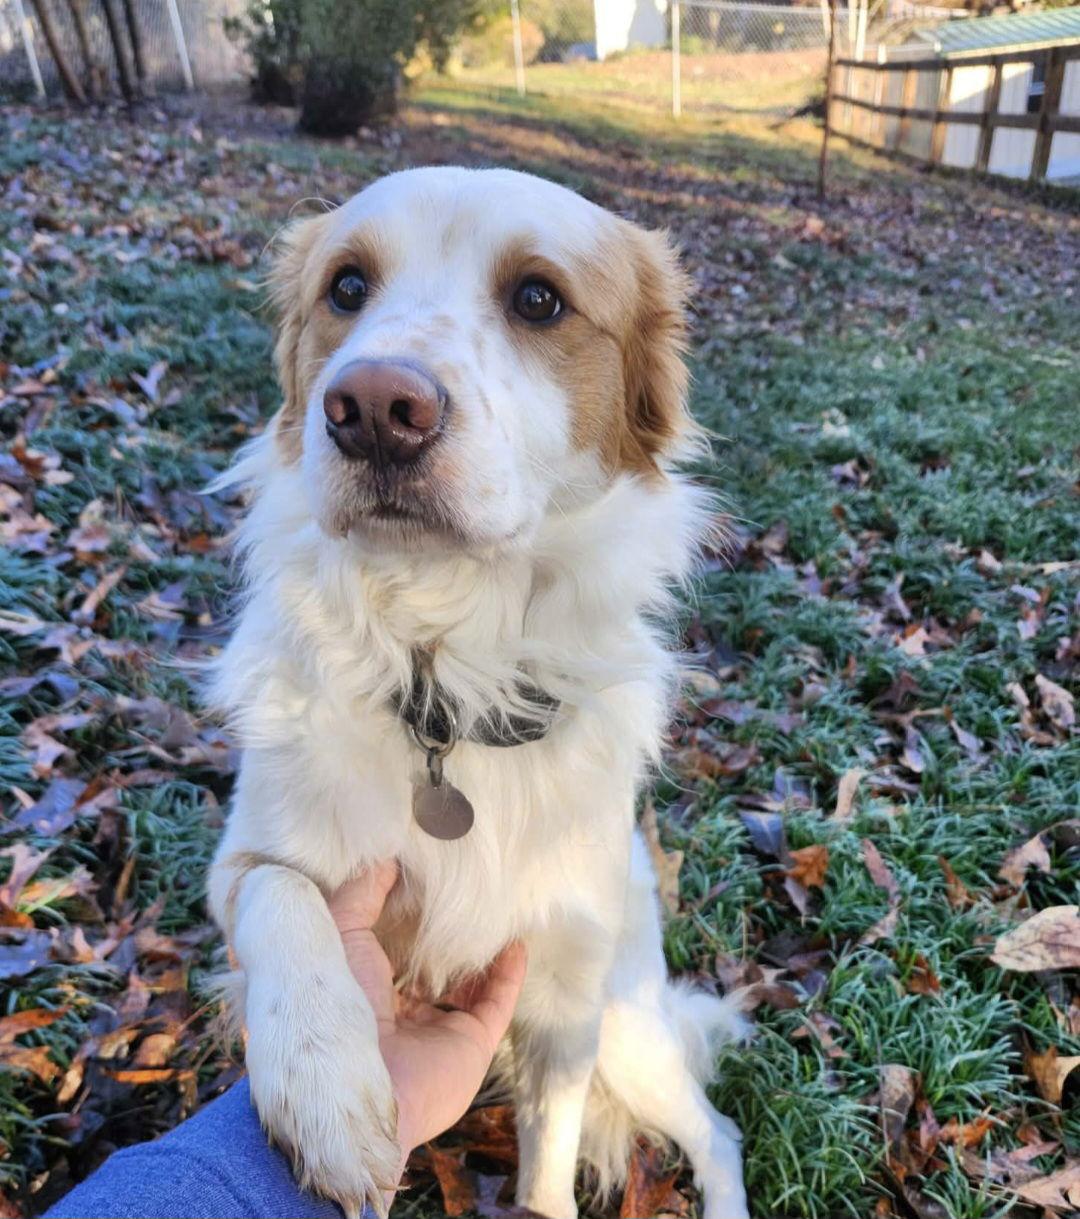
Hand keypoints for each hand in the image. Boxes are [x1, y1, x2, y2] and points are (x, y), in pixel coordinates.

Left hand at [328, 862, 526, 1169]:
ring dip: (482, 952)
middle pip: (432, 967)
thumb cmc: (339, 1004)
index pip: (391, 950)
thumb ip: (360, 895)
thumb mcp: (340, 934)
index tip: (426, 879)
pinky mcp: (473, 1043)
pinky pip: (498, 1001)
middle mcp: (403, 1013)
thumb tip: (385, 856)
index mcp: (365, 992)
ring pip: (469, 983)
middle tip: (469, 891)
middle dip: (448, 935)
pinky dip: (510, 973)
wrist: (364, 1081)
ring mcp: (440, 1030)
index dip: (407, 916)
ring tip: (498, 913)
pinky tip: (516, 943)